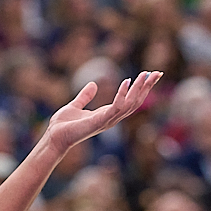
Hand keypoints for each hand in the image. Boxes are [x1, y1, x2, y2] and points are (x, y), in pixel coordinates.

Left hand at [45, 71, 162, 158]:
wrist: (53, 136)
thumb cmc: (63, 125)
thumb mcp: (75, 105)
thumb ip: (85, 96)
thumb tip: (93, 84)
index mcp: (107, 114)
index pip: (130, 101)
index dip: (140, 89)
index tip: (150, 76)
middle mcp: (110, 118)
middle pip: (135, 102)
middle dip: (146, 88)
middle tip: (157, 73)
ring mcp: (107, 120)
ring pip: (130, 104)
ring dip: (139, 89)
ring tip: (145, 74)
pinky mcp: (100, 121)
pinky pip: (116, 107)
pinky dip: (122, 94)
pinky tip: (126, 81)